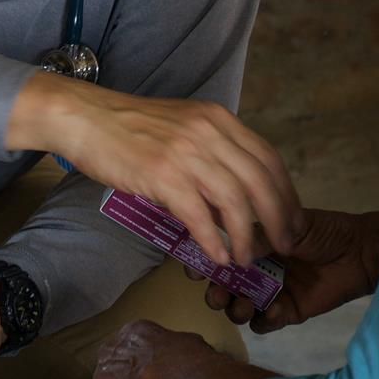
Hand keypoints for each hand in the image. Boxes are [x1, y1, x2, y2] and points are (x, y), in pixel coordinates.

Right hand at [8, 73, 304, 266]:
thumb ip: (211, 152)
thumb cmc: (129, 127)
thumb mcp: (183, 127)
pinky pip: (199, 215)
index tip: (293, 219)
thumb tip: (231, 196)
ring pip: (235, 201)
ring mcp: (186, 152)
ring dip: (246, 236)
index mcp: (218, 119)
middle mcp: (209, 132)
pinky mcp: (162, 175)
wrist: (85, 118)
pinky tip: (217, 256)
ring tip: (246, 259)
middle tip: (285, 246)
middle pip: (261, 181)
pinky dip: (213, 240)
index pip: (268, 158)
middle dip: (279, 219)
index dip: (286, 193)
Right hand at [198, 209, 378, 332]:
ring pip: (239, 308)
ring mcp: (270, 293)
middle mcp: (256, 271)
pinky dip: (264, 320)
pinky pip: (265, 323)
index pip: (221, 256)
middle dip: (215, 292)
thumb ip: (258, 237)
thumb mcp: (287, 226)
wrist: (360, 252)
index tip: (195, 269)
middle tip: (216, 294)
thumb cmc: (325, 231)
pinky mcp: (287, 313)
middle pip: (223, 287)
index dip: (205, 263)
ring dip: (234, 308)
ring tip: (243, 305)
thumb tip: (228, 247)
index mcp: (252, 246)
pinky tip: (274, 310)